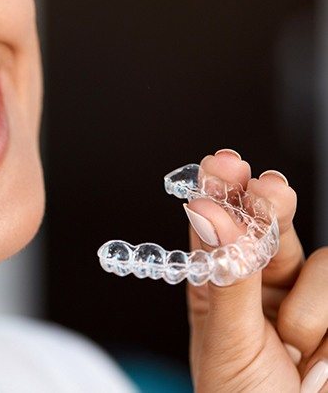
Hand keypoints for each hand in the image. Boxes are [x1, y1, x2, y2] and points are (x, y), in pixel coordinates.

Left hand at [185, 149, 327, 392]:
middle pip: (271, 223)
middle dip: (270, 204)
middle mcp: (264, 281)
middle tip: (267, 189)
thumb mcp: (228, 341)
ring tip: (295, 352)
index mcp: (220, 282)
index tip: (224, 164)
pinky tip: (319, 361)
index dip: (222, 190)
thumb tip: (209, 211)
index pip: (218, 223)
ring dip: (309, 310)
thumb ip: (228, 276)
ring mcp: (310, 298)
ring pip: (323, 261)